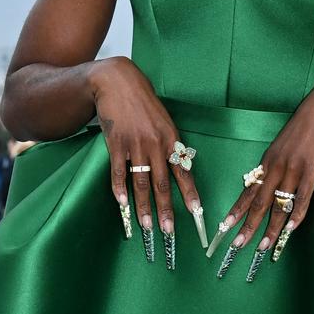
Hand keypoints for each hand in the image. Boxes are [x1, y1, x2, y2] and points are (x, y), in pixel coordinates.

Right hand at [88, 56, 205, 258]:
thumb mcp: (164, 121)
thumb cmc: (143, 103)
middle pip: (162, 183)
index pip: (183, 173)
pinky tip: (122, 203)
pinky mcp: (116, 143)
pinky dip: (119, 188)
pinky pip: (118, 170)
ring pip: (141, 182)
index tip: (197, 214)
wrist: (118, 82)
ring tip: (145, 226)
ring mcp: (135, 144)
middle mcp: (155, 144)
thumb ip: (170, 145)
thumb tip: (178, 168)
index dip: (190, 195)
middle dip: (166, 210)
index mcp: (171, 140)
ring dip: (143, 206)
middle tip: (168, 231)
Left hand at [210, 81, 313, 277]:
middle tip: (237, 245)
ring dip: (271, 228)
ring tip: (263, 246)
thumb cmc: (306, 126)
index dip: (236, 210)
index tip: (224, 227)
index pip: (247, 191)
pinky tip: (290, 230)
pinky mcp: (312, 170)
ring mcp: (294, 169)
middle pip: (258, 202)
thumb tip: (269, 188)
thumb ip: (276, 167)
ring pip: (278, 205)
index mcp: (267, 161)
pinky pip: (302, 197)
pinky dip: (296, 215)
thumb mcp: (283, 146)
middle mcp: (276, 167)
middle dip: (247, 226)